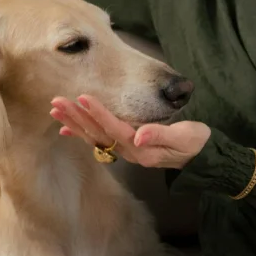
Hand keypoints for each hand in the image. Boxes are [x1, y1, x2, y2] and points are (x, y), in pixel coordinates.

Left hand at [50, 94, 210, 170]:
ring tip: (55, 109)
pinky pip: (98, 140)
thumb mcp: (185, 138)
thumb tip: (140, 135)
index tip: (83, 97)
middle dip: (77, 117)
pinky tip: (65, 128)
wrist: (200, 158)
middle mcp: (130, 151)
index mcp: (142, 147)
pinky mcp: (124, 146)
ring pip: (94, 136)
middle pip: (99, 133)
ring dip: (74, 123)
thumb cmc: (195, 143)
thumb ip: (162, 136)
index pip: (116, 128)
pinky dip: (80, 133)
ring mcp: (125, 150)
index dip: (99, 113)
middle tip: (57, 101)